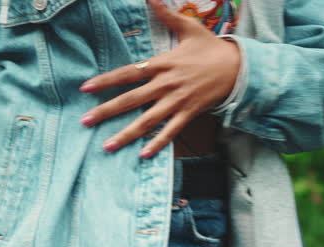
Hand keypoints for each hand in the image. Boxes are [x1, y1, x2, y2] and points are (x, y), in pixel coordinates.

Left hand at [79, 0, 241, 157]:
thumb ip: (167, 15)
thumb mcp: (189, 28)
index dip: (106, 80)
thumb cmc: (211, 48)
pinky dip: (157, 143)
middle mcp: (165, 84)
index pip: (127, 73)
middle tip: (85, 121)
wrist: (238, 67)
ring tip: (107, 146)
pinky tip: (142, 155)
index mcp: (161, 64)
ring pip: (146, 120)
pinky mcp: (189, 113)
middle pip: (130, 100)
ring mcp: (177, 101)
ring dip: (126, 134)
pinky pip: (170, 131)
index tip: (85, 87)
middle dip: (106, 111)